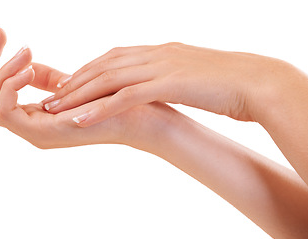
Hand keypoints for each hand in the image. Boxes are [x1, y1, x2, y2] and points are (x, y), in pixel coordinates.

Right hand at [0, 28, 180, 149]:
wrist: (145, 118)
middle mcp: (34, 127)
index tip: (3, 34)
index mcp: (41, 117)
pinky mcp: (42, 134)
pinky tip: (27, 66)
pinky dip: (9, 85)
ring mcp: (36, 133)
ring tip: (22, 50)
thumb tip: (35, 64)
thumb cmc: (120, 99)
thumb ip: (55, 79)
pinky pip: (5, 110)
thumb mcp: (81, 84)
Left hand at [41, 42, 286, 126]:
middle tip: (51, 95)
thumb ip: (170, 73)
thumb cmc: (226, 81)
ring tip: (55, 108)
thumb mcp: (190, 74)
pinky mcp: (168, 85)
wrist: (255, 81)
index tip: (70, 84)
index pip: (114, 58)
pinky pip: (126, 97)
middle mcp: (155, 55)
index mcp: (159, 52)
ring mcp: (160, 67)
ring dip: (79, 94)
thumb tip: (160, 80)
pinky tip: (80, 119)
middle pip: (103, 65)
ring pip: (108, 79)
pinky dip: (100, 108)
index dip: (88, 71)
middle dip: (75, 81)